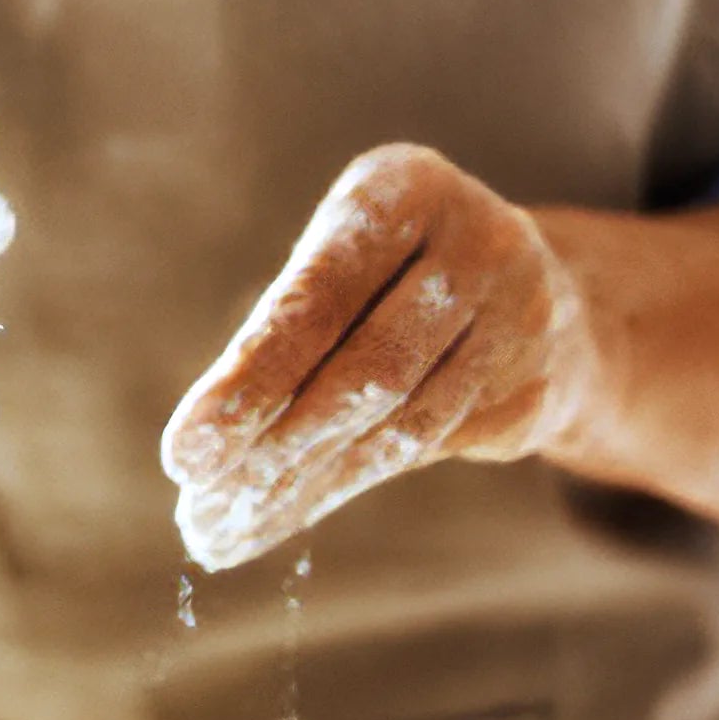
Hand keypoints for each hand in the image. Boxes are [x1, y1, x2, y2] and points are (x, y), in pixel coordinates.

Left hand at [161, 145, 598, 570]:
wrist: (534, 293)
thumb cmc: (390, 276)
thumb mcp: (336, 266)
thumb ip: (280, 337)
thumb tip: (199, 454)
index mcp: (407, 190)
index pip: (318, 300)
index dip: (248, 383)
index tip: (184, 455)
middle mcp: (476, 244)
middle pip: (367, 372)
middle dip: (274, 449)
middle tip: (200, 513)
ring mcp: (519, 319)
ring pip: (399, 425)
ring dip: (304, 485)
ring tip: (228, 529)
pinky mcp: (532, 389)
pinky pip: (427, 450)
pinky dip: (345, 486)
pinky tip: (287, 515)